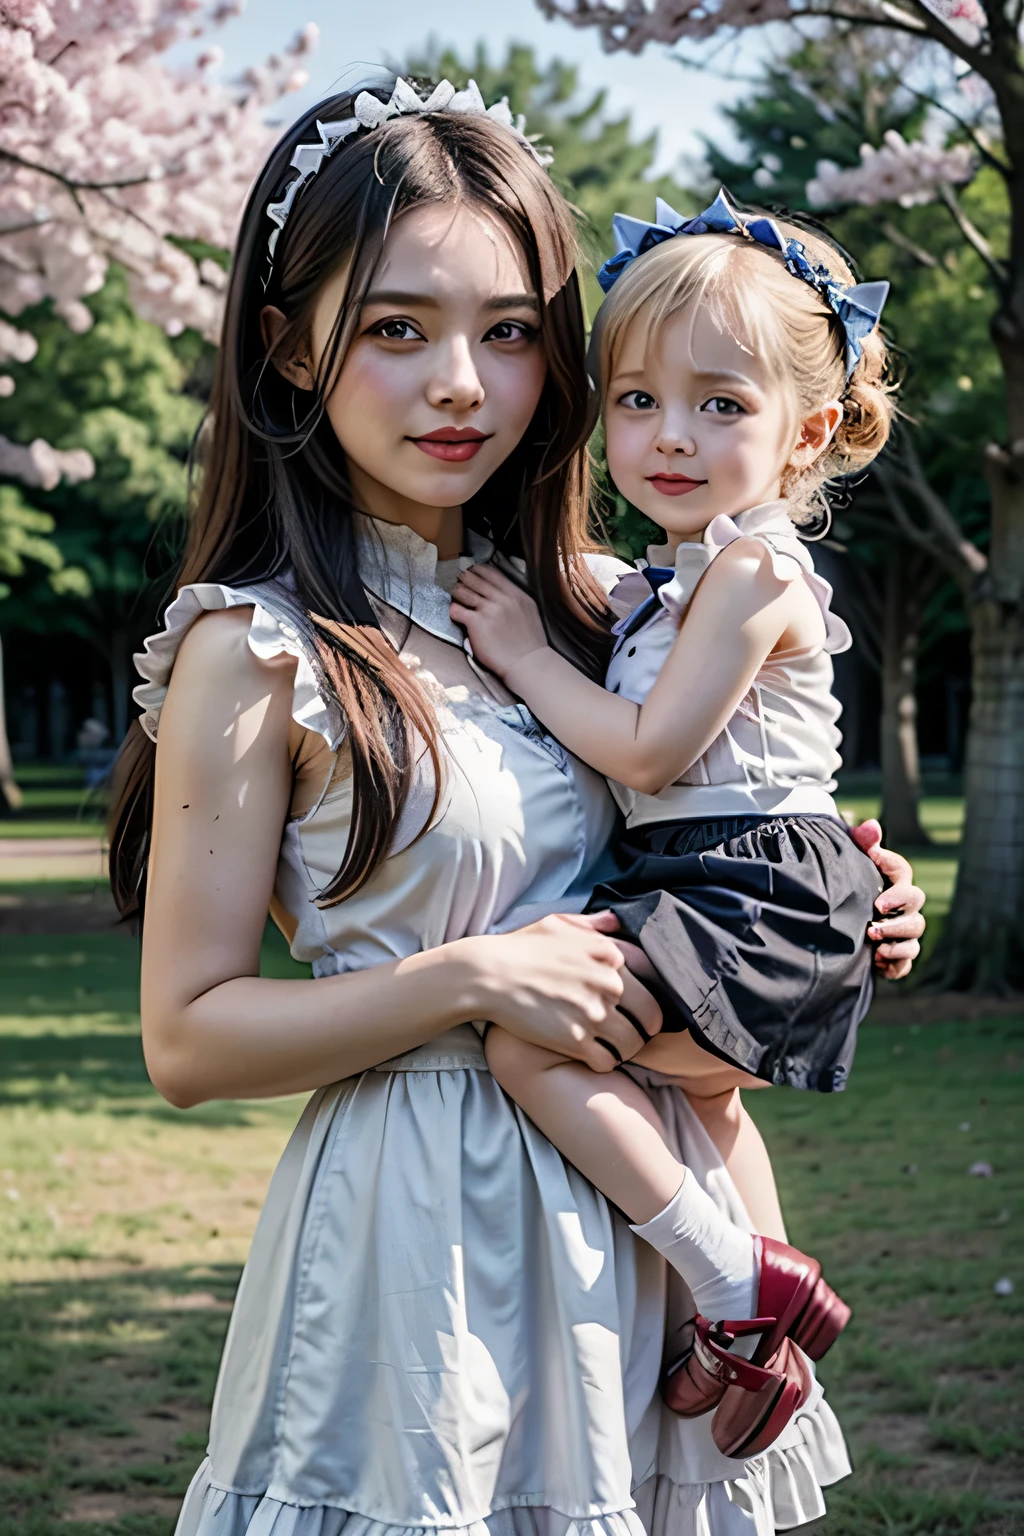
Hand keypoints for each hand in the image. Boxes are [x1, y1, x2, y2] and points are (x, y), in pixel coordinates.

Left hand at [449, 564, 548, 680]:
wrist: (527, 663)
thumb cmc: (530, 643)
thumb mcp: (529, 611)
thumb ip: (516, 599)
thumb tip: (502, 594)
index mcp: (516, 594)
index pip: (491, 573)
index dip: (477, 570)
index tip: (472, 572)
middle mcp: (502, 598)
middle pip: (474, 579)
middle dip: (464, 579)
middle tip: (458, 581)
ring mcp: (489, 609)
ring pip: (463, 591)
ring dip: (456, 593)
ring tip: (454, 596)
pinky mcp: (477, 623)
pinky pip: (457, 610)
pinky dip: (453, 610)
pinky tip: (454, 613)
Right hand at [468, 911, 662, 1070]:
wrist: (488, 976)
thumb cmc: (520, 948)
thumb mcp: (556, 924)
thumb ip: (591, 924)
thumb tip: (615, 920)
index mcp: (608, 952)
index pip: (653, 979)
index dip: (648, 995)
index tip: (638, 1006)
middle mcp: (608, 981)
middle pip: (651, 1016)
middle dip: (645, 1027)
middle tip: (632, 1032)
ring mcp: (593, 1012)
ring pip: (633, 1043)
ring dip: (626, 1049)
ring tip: (613, 1048)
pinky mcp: (576, 1040)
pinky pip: (608, 1061)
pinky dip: (604, 1062)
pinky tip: (593, 1057)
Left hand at [850, 819, 925, 979]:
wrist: (832, 934)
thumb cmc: (844, 891)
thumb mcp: (847, 865)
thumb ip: (859, 843)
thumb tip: (872, 826)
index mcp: (891, 882)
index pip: (901, 869)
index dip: (891, 862)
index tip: (874, 859)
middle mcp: (903, 907)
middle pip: (916, 900)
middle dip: (898, 904)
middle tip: (875, 910)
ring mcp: (902, 933)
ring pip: (915, 932)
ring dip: (896, 934)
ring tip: (871, 936)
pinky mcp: (896, 958)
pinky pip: (906, 963)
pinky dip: (895, 961)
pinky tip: (877, 960)